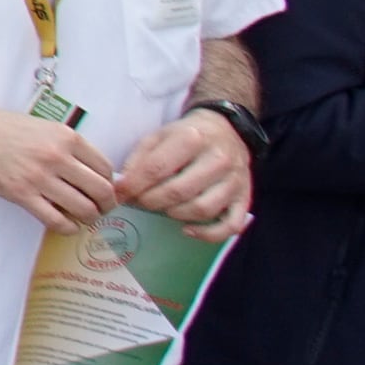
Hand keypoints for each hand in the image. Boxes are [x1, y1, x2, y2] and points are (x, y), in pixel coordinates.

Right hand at [0, 98, 118, 229]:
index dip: (110, 184)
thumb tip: (90, 172)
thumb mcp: (43, 127)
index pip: (106, 168)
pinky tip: (65, 224)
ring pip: (83, 208)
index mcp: (66, 137)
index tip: (104, 192)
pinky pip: (56, 220)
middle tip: (101, 210)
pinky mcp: (20, 193)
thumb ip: (67, 147)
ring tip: (82, 218)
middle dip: (106, 205)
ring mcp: (38, 176)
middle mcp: (57, 156)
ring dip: (88, 218)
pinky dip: (67, 227)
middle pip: (101, 191)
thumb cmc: (1, 127)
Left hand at [116, 109, 252, 232]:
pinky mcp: (245, 198)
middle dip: (152, 201)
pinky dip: (208, 234)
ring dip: (175, 215)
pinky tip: (188, 230)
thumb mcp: (158, 136)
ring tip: (163, 208)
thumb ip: (139, 159)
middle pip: (178, 191)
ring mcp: (235, 181)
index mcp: (192, 138)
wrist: (226, 130)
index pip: (158, 168)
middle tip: (140, 202)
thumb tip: (122, 188)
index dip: (134, 185)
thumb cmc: (186, 136)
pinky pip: (231, 225)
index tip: (119, 194)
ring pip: (202, 209)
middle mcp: (218, 159)